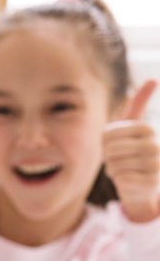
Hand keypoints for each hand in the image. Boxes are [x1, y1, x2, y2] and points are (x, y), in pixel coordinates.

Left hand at [106, 79, 158, 223]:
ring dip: (113, 168)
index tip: (115, 144)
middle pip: (111, 150)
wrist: (141, 181)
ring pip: (115, 164)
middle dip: (108, 156)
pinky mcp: (151, 182)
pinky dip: (118, 179)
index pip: (108, 134)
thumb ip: (139, 103)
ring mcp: (156, 164)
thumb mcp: (132, 125)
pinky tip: (128, 179)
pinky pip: (120, 178)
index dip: (105, 142)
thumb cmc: (132, 149)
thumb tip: (153, 78)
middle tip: (118, 158)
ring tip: (124, 167)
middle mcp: (156, 145)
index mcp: (147, 128)